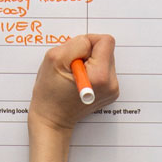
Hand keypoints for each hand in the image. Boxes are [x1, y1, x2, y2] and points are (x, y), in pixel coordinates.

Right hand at [23, 35, 118, 161]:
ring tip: (74, 75)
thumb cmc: (49, 92)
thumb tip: (89, 42)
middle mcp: (111, 83)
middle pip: (107, 50)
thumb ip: (76, 44)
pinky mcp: (110, 92)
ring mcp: (112, 89)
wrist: (52, 119)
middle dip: (88, 53)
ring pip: (105, 58)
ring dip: (89, 61)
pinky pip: (103, 69)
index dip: (88, 42)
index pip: (105, 41)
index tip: (74, 55)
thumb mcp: (55, 59)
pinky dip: (91, 70)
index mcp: (100, 75)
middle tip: (72, 67)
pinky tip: (79, 81)